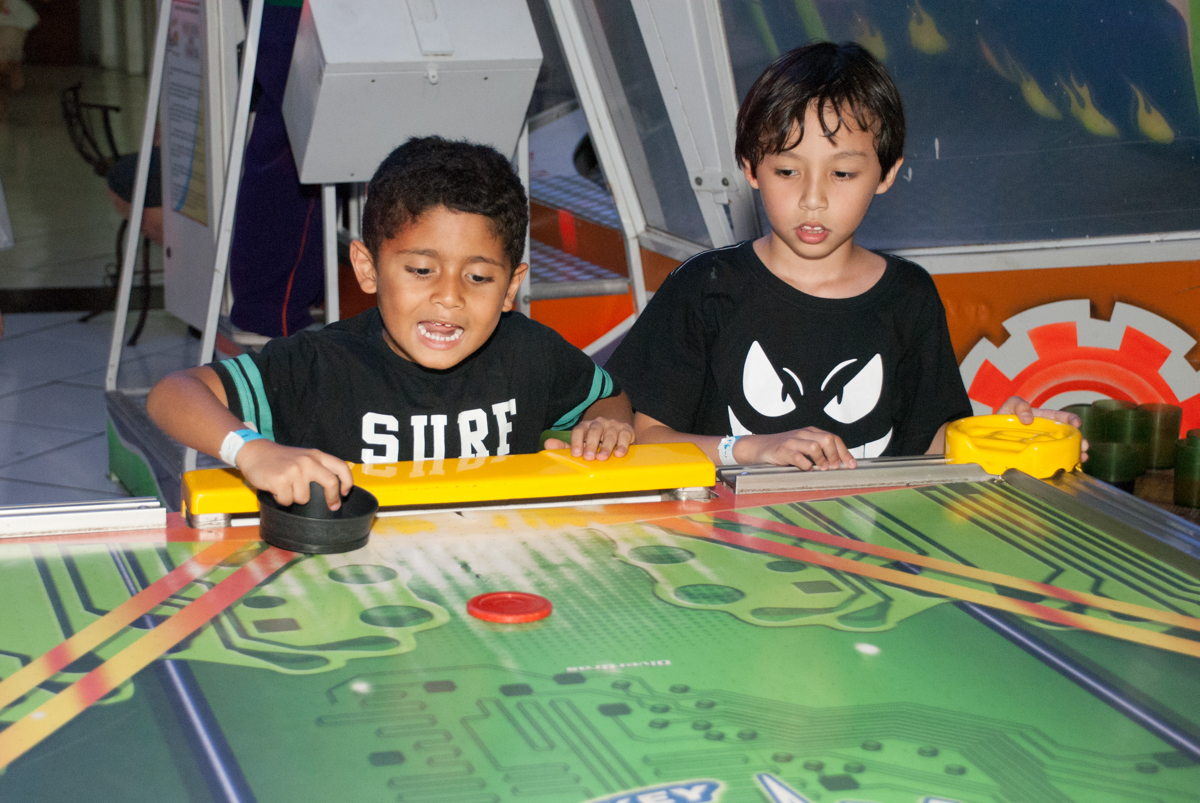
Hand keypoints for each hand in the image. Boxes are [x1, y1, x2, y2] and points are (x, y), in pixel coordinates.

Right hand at [235, 439, 353, 509]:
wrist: (254, 452)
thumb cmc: (280, 458)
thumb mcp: (303, 457)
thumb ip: (317, 468)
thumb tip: (332, 490)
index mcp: (316, 455)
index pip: (340, 467)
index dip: (347, 482)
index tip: (345, 493)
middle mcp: (308, 461)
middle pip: (330, 482)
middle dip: (332, 498)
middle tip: (332, 506)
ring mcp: (295, 470)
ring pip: (304, 498)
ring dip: (295, 498)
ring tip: (286, 488)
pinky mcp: (280, 480)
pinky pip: (287, 501)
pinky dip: (281, 499)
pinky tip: (276, 489)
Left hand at [544, 416, 634, 460]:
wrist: (617, 434)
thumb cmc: (595, 443)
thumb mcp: (581, 445)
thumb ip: (565, 447)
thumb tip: (547, 444)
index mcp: (585, 426)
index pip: (579, 431)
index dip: (576, 442)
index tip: (576, 454)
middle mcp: (599, 423)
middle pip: (594, 431)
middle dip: (591, 444)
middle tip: (589, 457)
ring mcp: (613, 425)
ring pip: (610, 434)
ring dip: (606, 446)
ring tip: (602, 458)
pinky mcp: (626, 430)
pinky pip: (625, 436)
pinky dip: (622, 445)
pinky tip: (619, 453)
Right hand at [735, 427, 855, 469]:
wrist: (759, 447)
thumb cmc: (784, 450)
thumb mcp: (803, 447)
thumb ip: (819, 453)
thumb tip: (839, 465)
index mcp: (811, 432)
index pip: (834, 438)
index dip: (844, 452)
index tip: (851, 465)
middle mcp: (803, 434)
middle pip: (827, 439)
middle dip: (835, 455)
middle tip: (835, 468)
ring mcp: (792, 441)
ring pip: (814, 446)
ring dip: (821, 460)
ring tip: (822, 469)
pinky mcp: (782, 451)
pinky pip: (798, 457)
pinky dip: (805, 465)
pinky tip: (806, 469)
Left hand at [997, 395, 1089, 461]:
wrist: (989, 436)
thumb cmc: (1002, 419)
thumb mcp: (1009, 406)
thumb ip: (1018, 405)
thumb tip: (1029, 418)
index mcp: (1042, 420)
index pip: (1060, 418)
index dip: (1070, 419)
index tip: (1077, 424)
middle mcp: (1046, 433)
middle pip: (1066, 436)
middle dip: (1078, 440)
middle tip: (1085, 446)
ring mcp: (1042, 445)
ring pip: (1063, 449)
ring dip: (1074, 453)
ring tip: (1082, 458)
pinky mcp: (1037, 457)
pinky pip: (1052, 460)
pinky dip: (1061, 464)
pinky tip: (1069, 468)